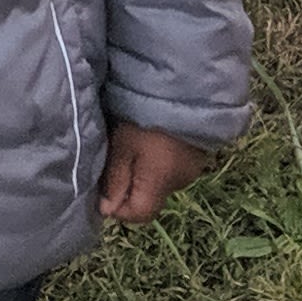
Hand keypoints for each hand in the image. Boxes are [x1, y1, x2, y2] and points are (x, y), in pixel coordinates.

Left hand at [97, 122, 211, 222]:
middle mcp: (181, 180)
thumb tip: (107, 211)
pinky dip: (158, 156)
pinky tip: (150, 134)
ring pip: (160, 178)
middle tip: (113, 156)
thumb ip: (114, 179)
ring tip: (131, 140)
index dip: (118, 207)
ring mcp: (193, 166)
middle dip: (129, 183)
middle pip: (150, 196)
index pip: (140, 215)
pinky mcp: (198, 150)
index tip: (103, 186)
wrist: (186, 85)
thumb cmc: (147, 116)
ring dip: (143, 167)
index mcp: (162, 183)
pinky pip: (172, 163)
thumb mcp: (123, 145)